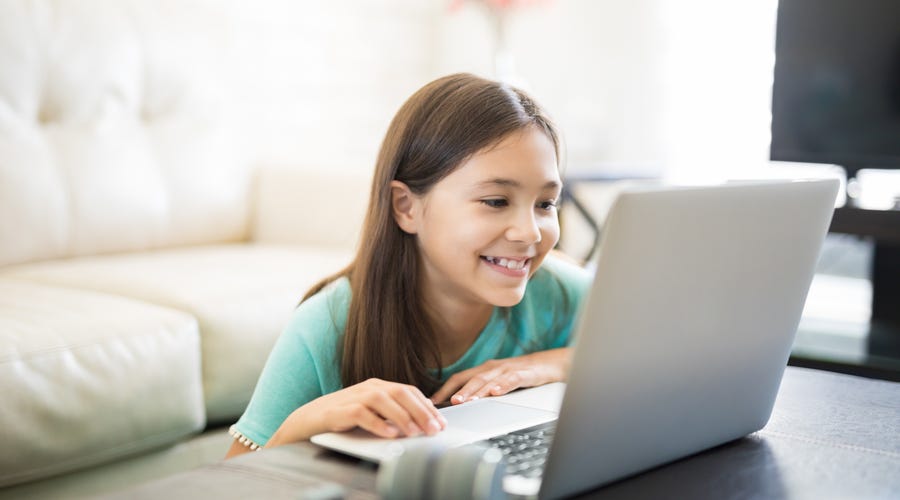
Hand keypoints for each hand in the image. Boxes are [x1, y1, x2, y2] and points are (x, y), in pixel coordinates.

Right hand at [266, 378, 447, 446]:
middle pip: (401, 393)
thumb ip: (391, 414)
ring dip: (402, 417)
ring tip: (415, 432)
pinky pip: (362, 414)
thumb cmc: (342, 418)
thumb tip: (420, 422)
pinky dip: (378, 424)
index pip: (409, 391)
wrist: (307, 420)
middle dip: (421, 411)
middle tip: (435, 429)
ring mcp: (354, 396)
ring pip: (384, 400)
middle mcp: (368, 388)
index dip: (427, 406)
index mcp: (378, 386)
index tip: (441, 422)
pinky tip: (390, 434)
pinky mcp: (340, 410)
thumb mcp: (371, 413)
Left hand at [430, 348, 571, 404]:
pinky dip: (504, 385)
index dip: (445, 389)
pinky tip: (497, 392)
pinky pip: (513, 379)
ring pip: (489, 380)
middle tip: (448, 403)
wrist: (551, 363)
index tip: (432, 402)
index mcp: (484, 370)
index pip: (459, 378)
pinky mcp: (525, 373)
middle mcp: (493, 368)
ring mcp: (508, 369)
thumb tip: (459, 405)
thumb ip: (481, 390)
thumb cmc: (521, 374)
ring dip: (477, 391)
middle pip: (472, 379)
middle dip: (459, 392)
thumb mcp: (498, 381)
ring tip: (468, 401)